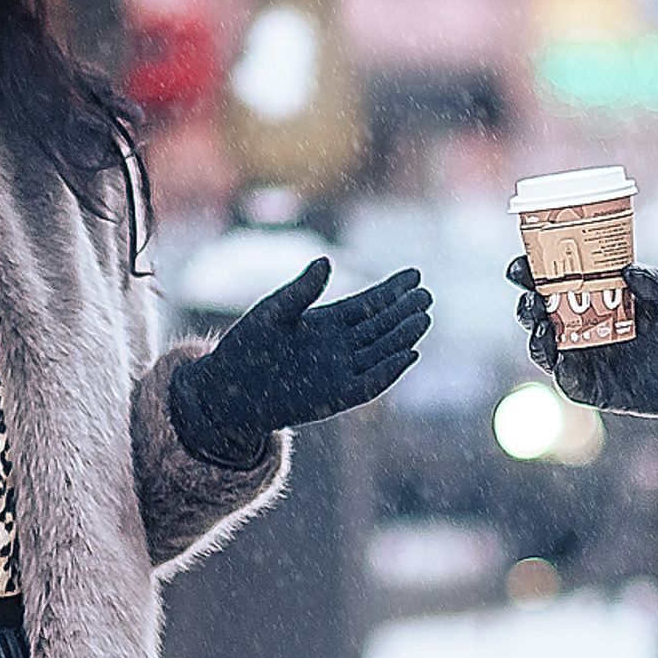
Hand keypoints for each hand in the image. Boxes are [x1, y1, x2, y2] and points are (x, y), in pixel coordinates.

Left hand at [169, 257, 432, 463]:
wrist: (230, 390)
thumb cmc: (249, 347)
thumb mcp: (274, 311)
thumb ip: (302, 289)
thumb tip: (326, 261)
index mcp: (328, 322)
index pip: (369, 303)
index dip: (392, 290)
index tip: (415, 274)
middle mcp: (341, 346)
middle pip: (381, 326)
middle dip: (404, 311)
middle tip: (427, 294)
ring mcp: (342, 371)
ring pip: (381, 351)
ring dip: (403, 336)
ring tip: (424, 317)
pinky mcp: (337, 396)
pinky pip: (370, 383)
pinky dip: (390, 370)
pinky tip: (410, 353)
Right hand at [508, 258, 657, 432]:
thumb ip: (655, 284)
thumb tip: (628, 270)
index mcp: (598, 299)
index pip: (555, 284)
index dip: (533, 275)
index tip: (522, 265)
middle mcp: (586, 328)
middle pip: (541, 316)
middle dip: (527, 305)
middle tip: (530, 296)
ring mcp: (590, 359)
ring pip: (547, 350)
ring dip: (536, 337)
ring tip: (539, 326)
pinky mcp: (599, 389)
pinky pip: (570, 382)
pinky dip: (561, 371)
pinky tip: (560, 359)